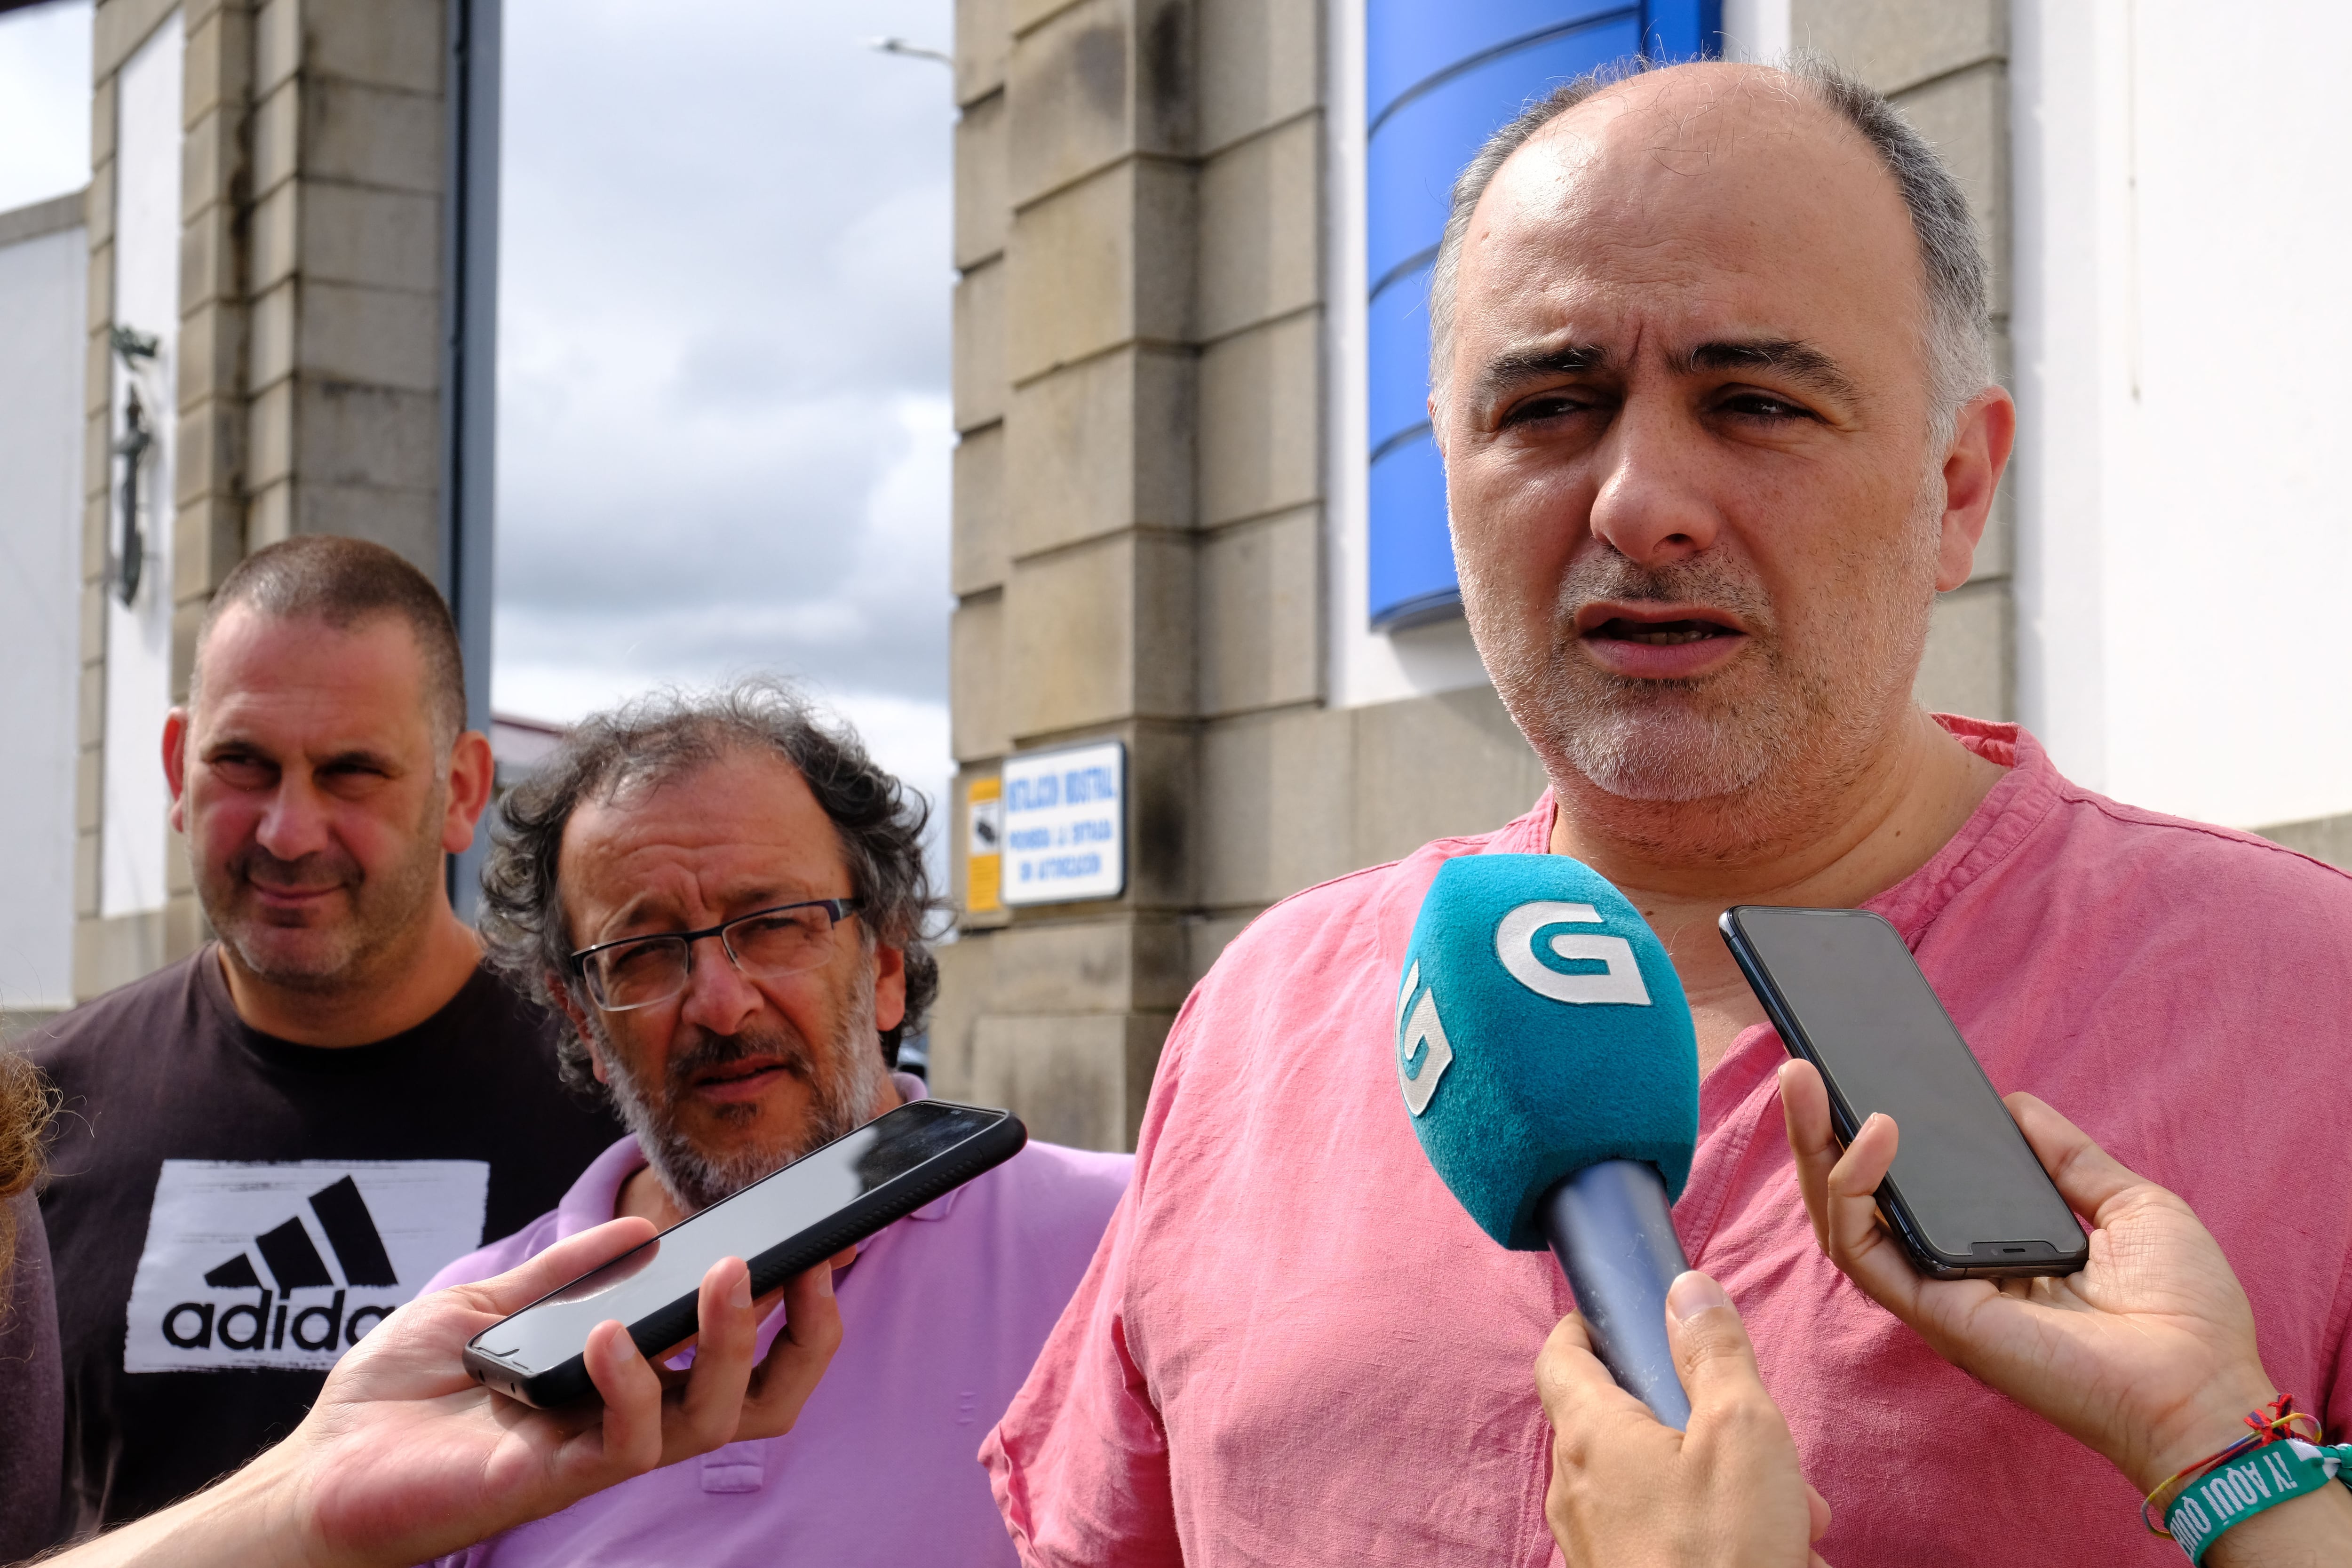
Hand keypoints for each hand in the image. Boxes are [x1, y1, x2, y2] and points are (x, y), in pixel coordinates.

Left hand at [62, 1218, 844, 1567]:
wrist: (317, 1471)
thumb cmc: (399, 1396)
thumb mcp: (488, 1304)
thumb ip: (565, 1270)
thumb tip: (644, 1230)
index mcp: (627, 1381)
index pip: (743, 1356)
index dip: (797, 1310)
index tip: (821, 1243)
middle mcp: (628, 1421)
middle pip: (763, 1399)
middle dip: (806, 1335)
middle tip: (809, 1265)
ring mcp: (594, 1455)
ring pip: (712, 1419)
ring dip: (734, 1341)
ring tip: (730, 1275)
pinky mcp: (550, 1481)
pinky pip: (623, 1443)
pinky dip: (631, 1382)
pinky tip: (610, 1333)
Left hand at [1537, 1270, 1831, 1567]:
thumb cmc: (1725, 1556)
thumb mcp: (1742, 1432)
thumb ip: (1714, 1353)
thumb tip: (1686, 1289)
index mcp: (1590, 1436)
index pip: (1560, 1356)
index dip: (1590, 1326)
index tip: (1627, 1314)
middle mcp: (1575, 1488)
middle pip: (1624, 1420)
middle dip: (1699, 1420)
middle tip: (1763, 1445)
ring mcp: (1592, 1543)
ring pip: (1654, 1483)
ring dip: (1721, 1484)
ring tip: (1788, 1517)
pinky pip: (1662, 1535)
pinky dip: (1712, 1533)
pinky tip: (1772, 1555)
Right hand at [1778, 1059, 2270, 1492]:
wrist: (2207, 1383)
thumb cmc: (2185, 1311)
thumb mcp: (2129, 1204)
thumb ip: (2067, 1157)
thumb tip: (2014, 1104)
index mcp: (1987, 1255)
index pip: (1907, 1193)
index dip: (1871, 1139)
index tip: (1860, 1077)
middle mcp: (1948, 1276)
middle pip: (1854, 1202)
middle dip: (1816, 1132)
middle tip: (1801, 1068)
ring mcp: (1935, 1297)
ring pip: (1840, 1222)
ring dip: (1812, 1148)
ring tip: (1804, 1082)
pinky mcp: (1934, 1314)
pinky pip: (1864, 1251)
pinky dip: (1854, 1188)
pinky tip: (1876, 1134)